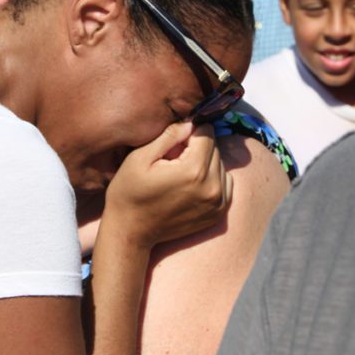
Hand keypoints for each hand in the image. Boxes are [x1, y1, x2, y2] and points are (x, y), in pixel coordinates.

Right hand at [102, 122, 230, 250]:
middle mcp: (212, 187)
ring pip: (221, 165)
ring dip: (205, 163)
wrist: (131, 231)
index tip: (174, 141)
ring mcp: (218, 203)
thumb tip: (191, 123)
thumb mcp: (140, 157)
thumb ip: (169, 136)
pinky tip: (191, 185)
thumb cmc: (129, 192)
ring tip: (181, 173)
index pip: (207, 133)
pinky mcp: (218, 214)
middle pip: (215, 149)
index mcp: (193, 171)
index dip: (189, 131)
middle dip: (197, 147)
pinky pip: (225, 183)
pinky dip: (212, 179)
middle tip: (174, 158)